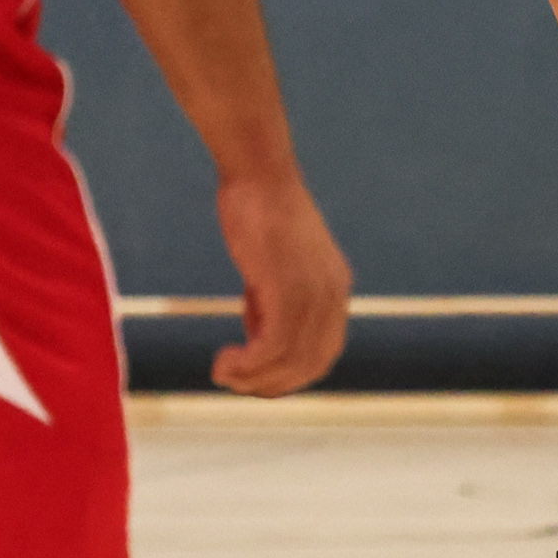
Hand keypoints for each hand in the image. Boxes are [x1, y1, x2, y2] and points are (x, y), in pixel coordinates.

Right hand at [212, 173, 352, 395]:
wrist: (258, 173)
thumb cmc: (258, 211)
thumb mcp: (271, 266)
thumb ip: (270, 301)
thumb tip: (257, 333)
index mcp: (335, 289)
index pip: (324, 352)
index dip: (292, 374)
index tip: (257, 378)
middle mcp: (333, 296)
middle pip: (311, 365)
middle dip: (272, 384)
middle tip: (234, 382)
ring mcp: (314, 293)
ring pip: (290, 362)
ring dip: (254, 378)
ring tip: (222, 372)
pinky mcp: (288, 289)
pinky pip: (272, 347)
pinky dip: (247, 364)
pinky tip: (223, 360)